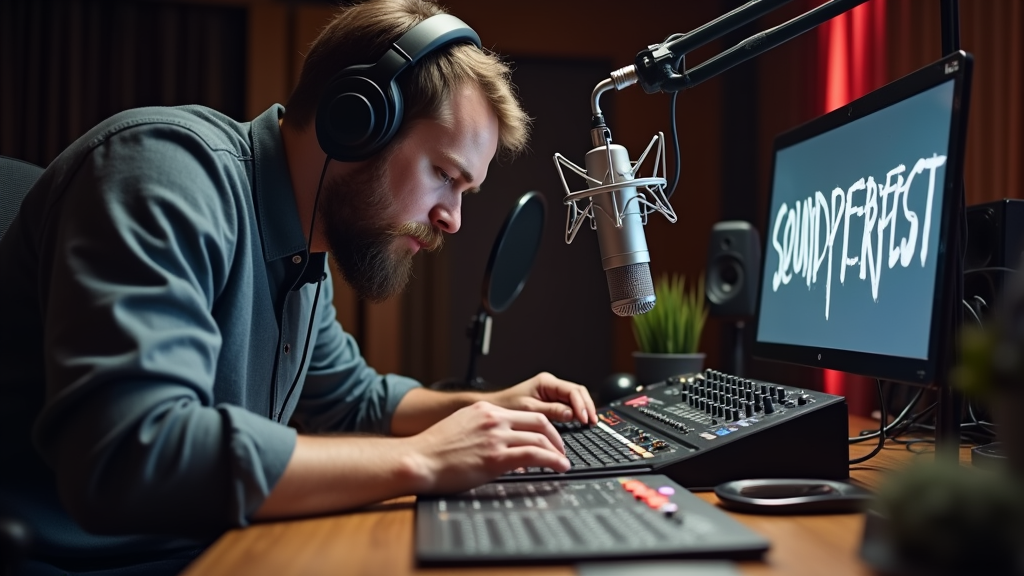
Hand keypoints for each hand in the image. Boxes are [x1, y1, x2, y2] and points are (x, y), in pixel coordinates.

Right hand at [407, 401, 570, 493]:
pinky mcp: (496, 457)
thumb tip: (497, 439)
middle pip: (539, 421)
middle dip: (555, 436)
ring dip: (557, 451)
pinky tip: (559, 467)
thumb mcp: (460, 426)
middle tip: (560, 449)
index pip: (524, 413)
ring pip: (540, 437)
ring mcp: (495, 437)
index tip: (548, 437)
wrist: (417, 460)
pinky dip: (553, 460)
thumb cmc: (433, 450)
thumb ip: (481, 428)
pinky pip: (535, 455)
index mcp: (484, 410)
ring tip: (562, 461)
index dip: (543, 426)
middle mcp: (493, 419)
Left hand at [487, 372, 597, 424]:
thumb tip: (572, 414)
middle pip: (578, 393)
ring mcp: (552, 392)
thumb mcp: (529, 410)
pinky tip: (579, 422)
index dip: (582, 405)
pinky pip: (569, 405)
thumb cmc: (507, 406)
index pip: (573, 391)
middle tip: (592, 422)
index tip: (585, 419)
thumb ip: (552, 411)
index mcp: (546, 382)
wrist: (495, 408)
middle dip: (587, 407)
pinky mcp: (551, 401)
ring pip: (576, 399)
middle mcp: (551, 384)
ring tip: (589, 423)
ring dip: (583, 410)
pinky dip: (576, 413)